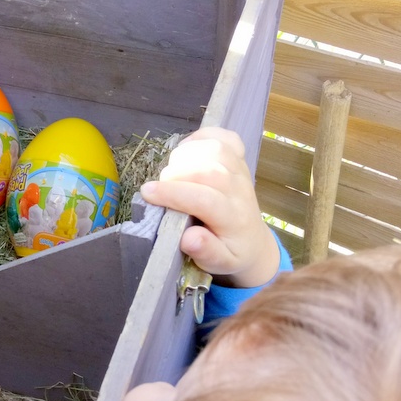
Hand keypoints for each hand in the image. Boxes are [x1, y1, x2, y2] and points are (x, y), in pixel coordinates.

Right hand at [140, 127, 279, 287]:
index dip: (173, 193)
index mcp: (234, 219)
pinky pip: (226, 137)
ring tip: (171, 173)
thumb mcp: (219, 264)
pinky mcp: (239, 160)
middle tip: (157, 189)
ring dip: (186, 155)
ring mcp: (241, 172)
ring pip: (214, 149)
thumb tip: (188, 238)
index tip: (147, 193)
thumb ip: (206, 252)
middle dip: (175, 174)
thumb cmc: (230, 253)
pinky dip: (203, 136)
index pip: (205, 200)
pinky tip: (188, 149)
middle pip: (208, 170)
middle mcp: (240, 191)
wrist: (253, 242)